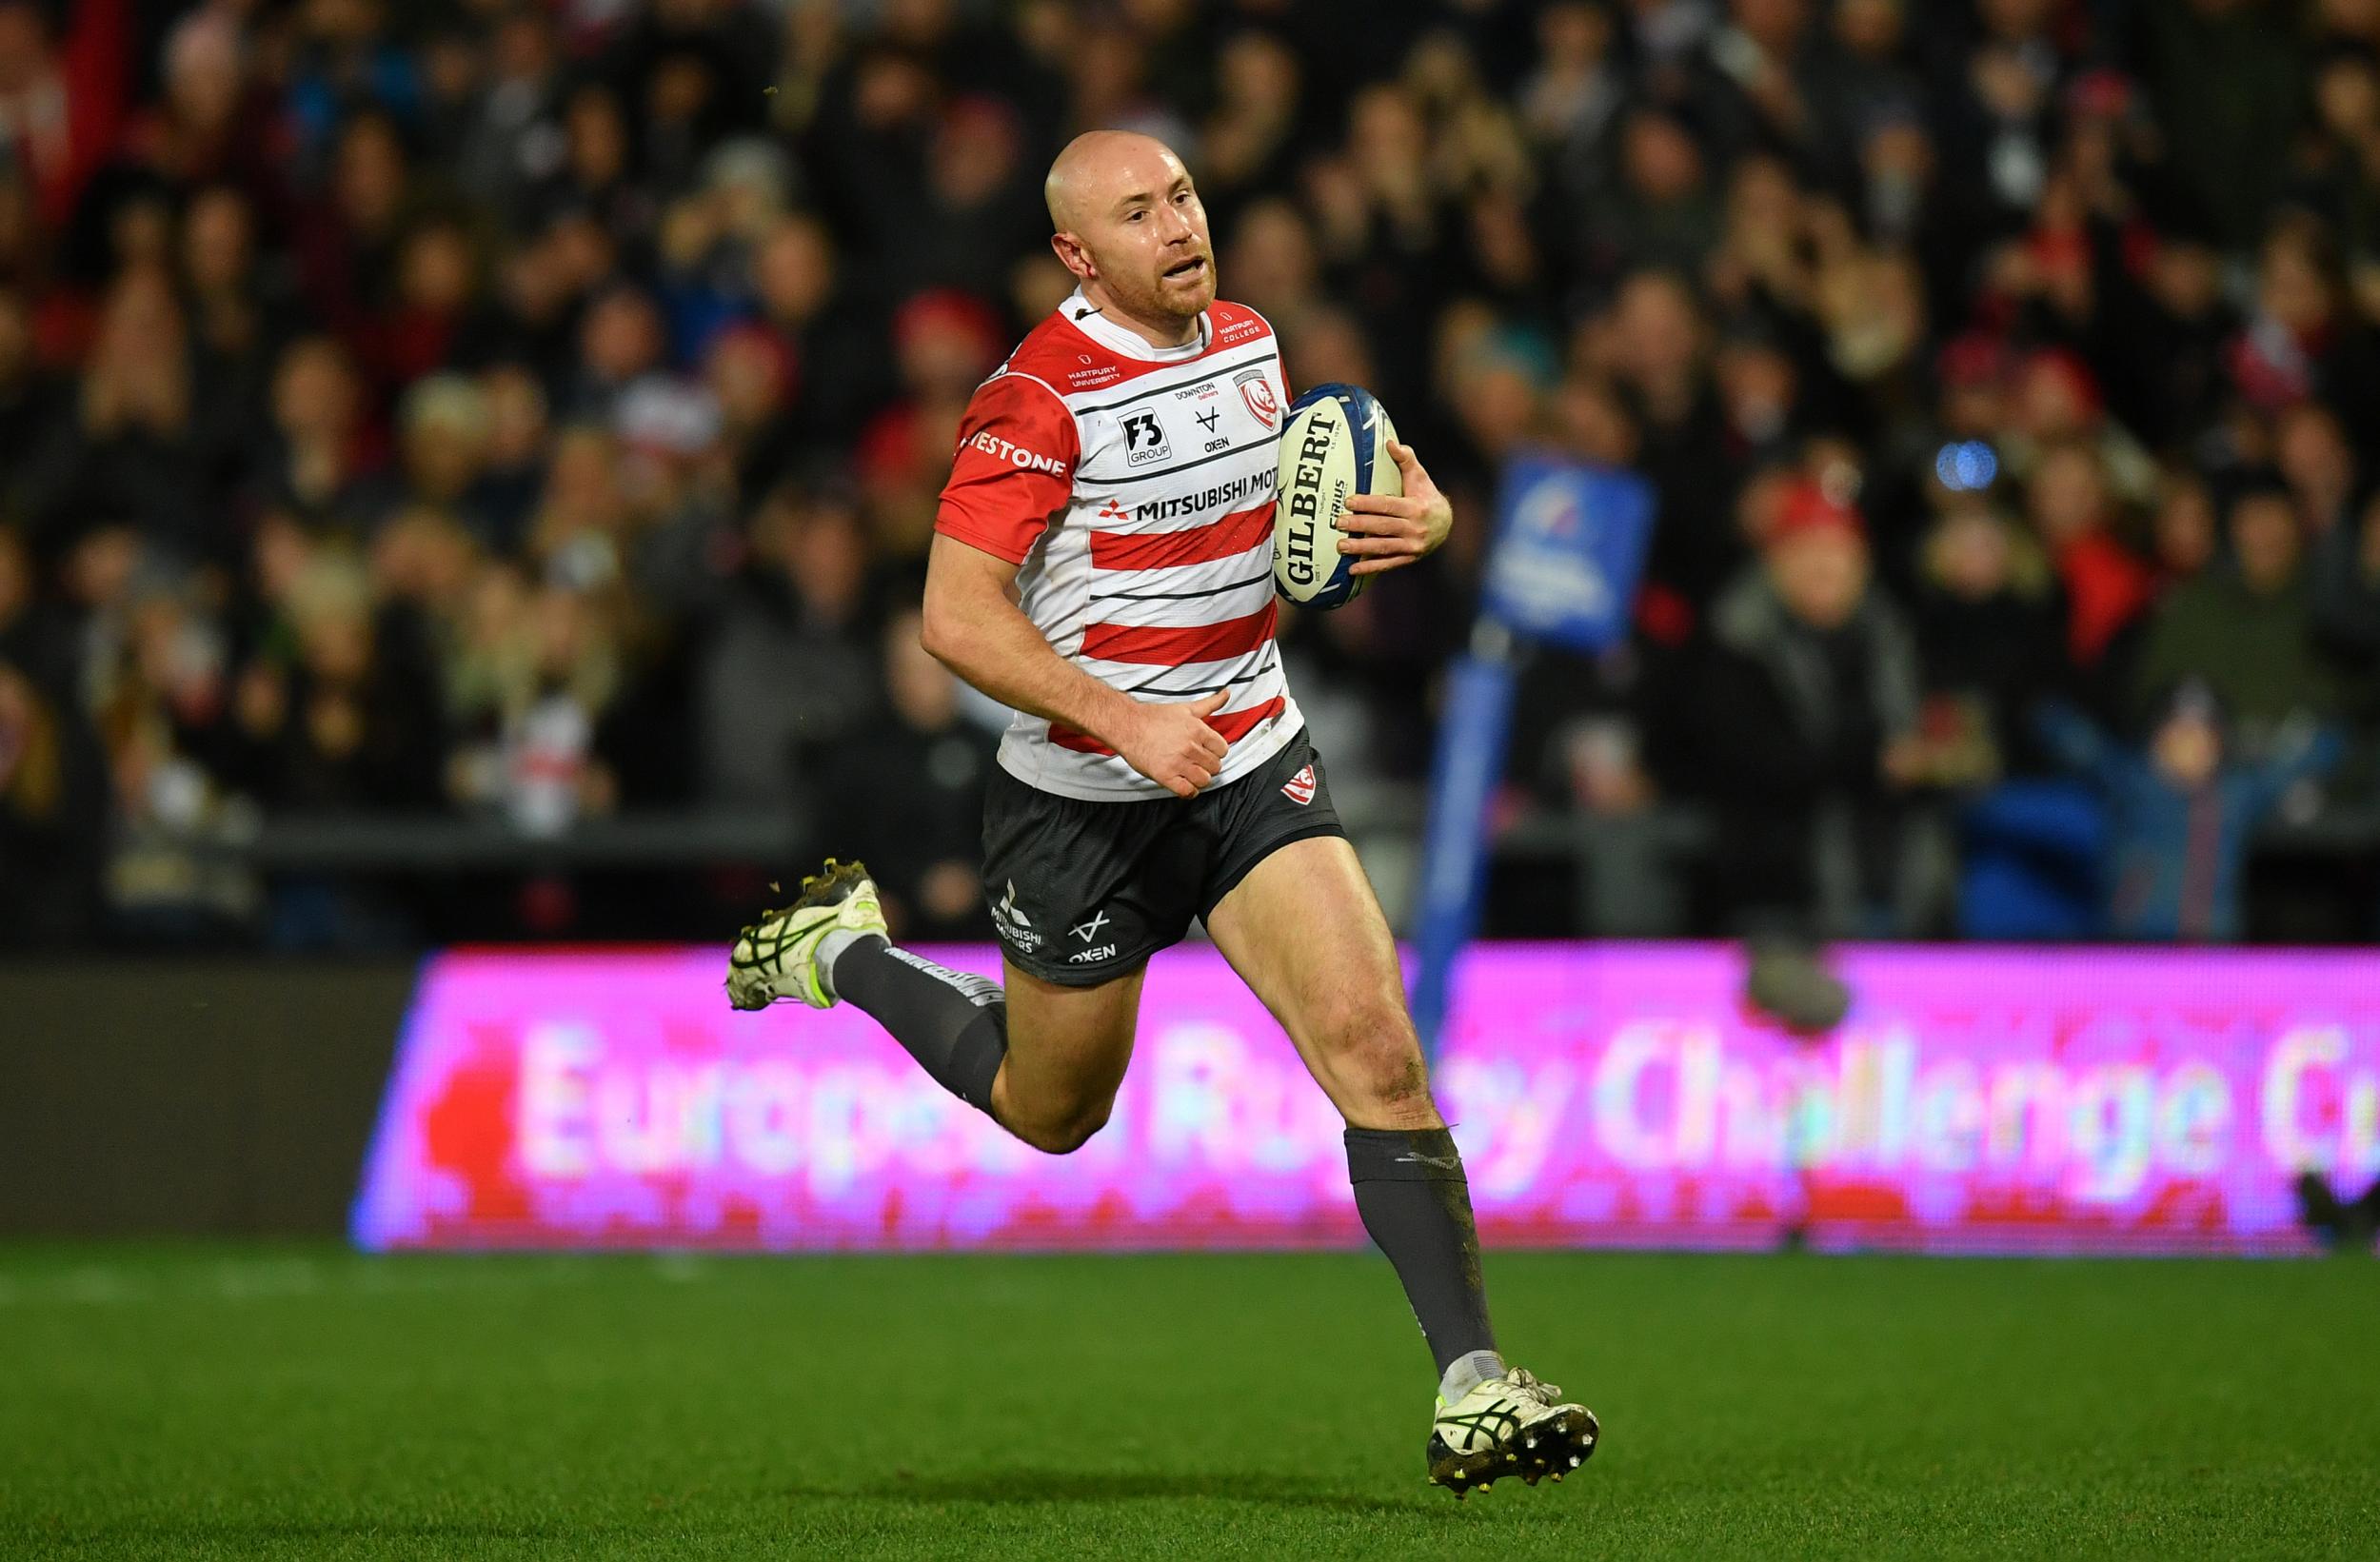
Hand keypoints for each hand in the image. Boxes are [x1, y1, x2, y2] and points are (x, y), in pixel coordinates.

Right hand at [1114, 690, 1229, 798]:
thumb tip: (1227, 693)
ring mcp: (1178, 762)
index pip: (1222, 750)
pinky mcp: (1165, 776)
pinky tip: (1183, 784)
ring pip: (1204, 780)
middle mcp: (1190, 746)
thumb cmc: (1154, 717)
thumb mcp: (1186, 708)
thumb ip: (1210, 703)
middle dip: (1207, 766)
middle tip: (1196, 762)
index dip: (1215, 752)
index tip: (1206, 752)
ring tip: (1189, 773)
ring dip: (1198, 779)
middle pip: (1215, 766)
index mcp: (1198, 730)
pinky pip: (1187, 791)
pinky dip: (1188, 791)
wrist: (1128, 726)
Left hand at [1338, 441, 1453, 576]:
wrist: (1446, 524)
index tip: (1348, 502)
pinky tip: (1353, 569)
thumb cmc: (1426, 495)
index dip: (1368, 504)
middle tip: (1339, 523)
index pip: (1388, 506)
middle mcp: (1415, 529)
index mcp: (1416, 508)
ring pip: (1383, 548)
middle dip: (1360, 526)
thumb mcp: (1419, 476)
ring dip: (1361, 548)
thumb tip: (1390, 443)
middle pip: (1383, 527)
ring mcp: (1412, 546)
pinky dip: (1370, 567)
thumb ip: (1406, 459)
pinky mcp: (1408, 558)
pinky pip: (1387, 564)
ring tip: (1341, 546)